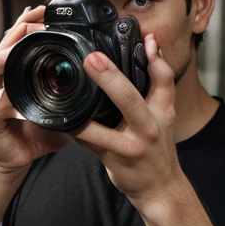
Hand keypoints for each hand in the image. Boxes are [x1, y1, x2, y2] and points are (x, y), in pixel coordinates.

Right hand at [0, 6, 72, 174]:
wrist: (15, 160)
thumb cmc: (37, 132)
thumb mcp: (61, 108)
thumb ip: (75, 93)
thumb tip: (106, 80)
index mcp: (16, 74)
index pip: (18, 40)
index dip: (27, 22)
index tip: (44, 10)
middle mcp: (0, 81)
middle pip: (1, 44)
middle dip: (15, 31)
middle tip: (34, 22)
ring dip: (5, 56)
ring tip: (20, 49)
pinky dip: (7, 100)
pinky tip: (19, 97)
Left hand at [72, 34, 184, 203]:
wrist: (159, 186)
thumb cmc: (158, 146)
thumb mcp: (166, 113)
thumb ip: (158, 79)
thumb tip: (150, 43)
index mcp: (163, 111)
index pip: (164, 80)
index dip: (156, 58)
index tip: (145, 38)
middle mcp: (148, 127)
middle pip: (130, 99)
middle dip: (110, 78)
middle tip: (91, 58)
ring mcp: (129, 146)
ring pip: (100, 128)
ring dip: (80, 112)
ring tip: (62, 90)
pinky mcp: (112, 159)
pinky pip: (87, 142)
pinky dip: (72, 129)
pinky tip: (57, 117)